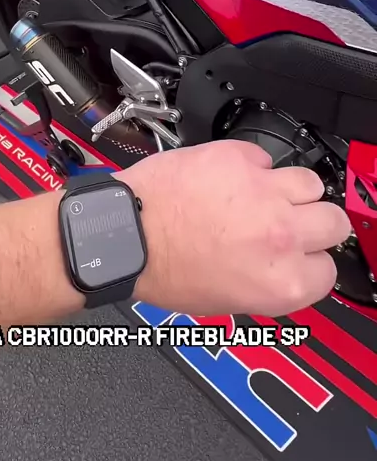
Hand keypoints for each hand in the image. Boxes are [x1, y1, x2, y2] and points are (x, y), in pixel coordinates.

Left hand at [119, 139, 350, 316]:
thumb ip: (268, 283)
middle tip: (291, 223)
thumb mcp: (226, 301)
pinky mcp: (239, 158)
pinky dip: (253, 167)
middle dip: (315, 224)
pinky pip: (266, 158)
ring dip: (291, 191)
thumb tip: (282, 269)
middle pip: (334, 222)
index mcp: (280, 282)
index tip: (298, 256)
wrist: (127, 232)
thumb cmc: (163, 270)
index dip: (310, 262)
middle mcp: (280, 236)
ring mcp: (262, 192)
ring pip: (309, 182)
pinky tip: (231, 180)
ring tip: (263, 197)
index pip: (326, 270)